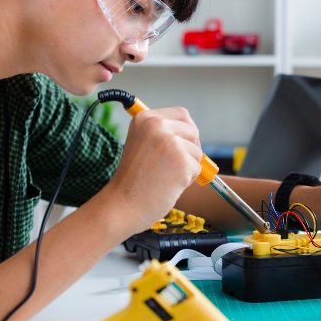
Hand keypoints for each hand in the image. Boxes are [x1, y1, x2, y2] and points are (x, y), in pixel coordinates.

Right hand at [104, 107, 202, 233]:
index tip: (179, 146)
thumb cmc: (133, 180)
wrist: (122, 205)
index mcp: (145, 118)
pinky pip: (199, 168)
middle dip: (190, 149)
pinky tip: (169, 185)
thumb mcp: (141, 144)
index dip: (185, 132)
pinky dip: (188, 180)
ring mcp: (170, 142)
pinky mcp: (182, 161)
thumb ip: (163, 134)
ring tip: (165, 177)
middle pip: (193, 131)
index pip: (182, 114)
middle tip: (172, 166)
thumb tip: (193, 134)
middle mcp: (157, 125)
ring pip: (197, 151)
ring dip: (187, 167)